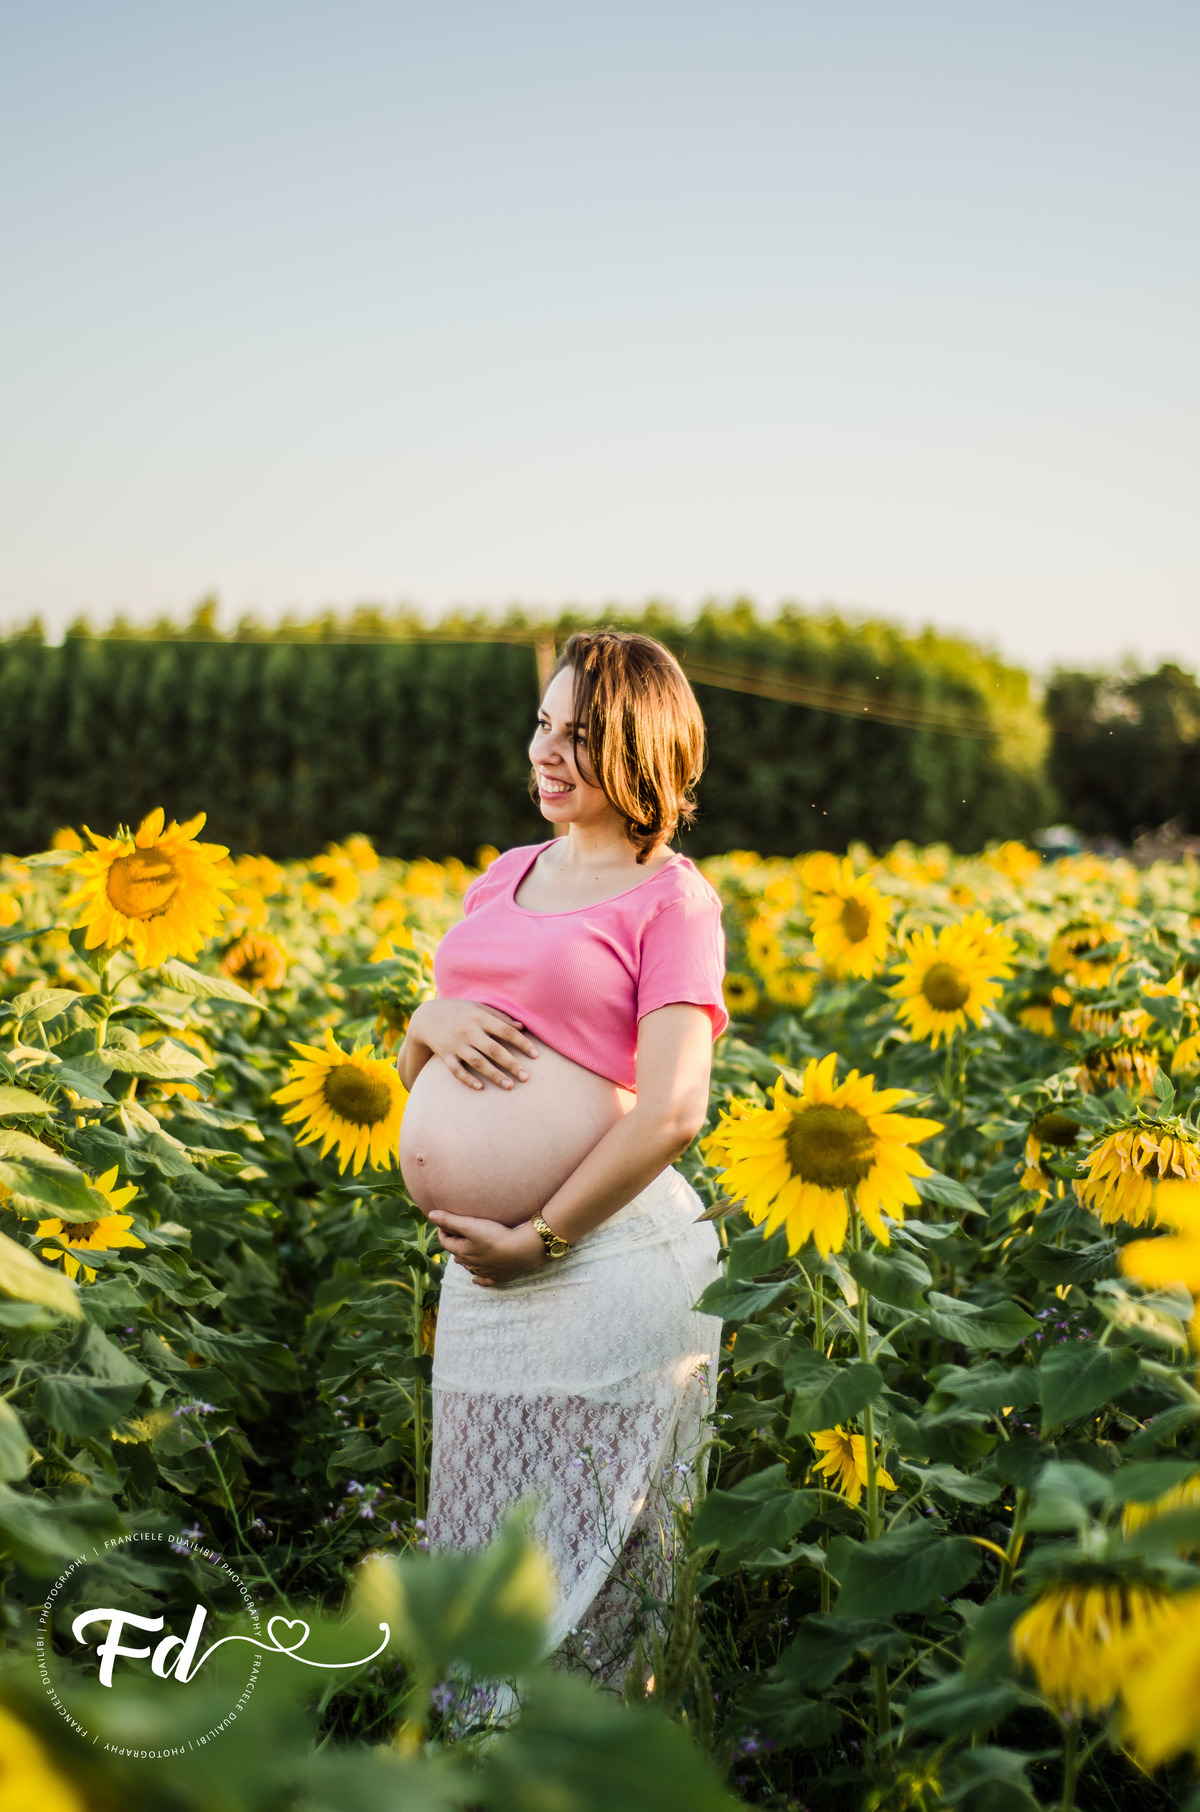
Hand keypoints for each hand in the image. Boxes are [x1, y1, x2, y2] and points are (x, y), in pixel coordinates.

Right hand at [410, 998, 539, 1090]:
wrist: (426, 1016)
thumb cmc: (460, 1011)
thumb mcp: (478, 1007)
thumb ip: (500, 1017)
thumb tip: (523, 1026)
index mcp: (480, 1017)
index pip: (506, 1031)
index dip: (522, 1043)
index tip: (536, 1056)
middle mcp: (469, 1031)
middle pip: (495, 1050)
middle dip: (512, 1064)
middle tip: (527, 1078)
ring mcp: (456, 1044)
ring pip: (478, 1062)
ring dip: (495, 1075)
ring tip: (510, 1086)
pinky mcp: (445, 1054)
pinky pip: (457, 1070)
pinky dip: (468, 1079)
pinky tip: (481, 1088)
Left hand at [427, 1212, 545, 1286]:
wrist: (520, 1251)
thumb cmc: (495, 1236)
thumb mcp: (470, 1225)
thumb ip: (450, 1220)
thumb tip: (431, 1215)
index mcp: (461, 1251)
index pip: (445, 1242)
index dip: (443, 1231)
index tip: (444, 1223)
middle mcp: (470, 1264)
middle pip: (457, 1254)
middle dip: (454, 1244)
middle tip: (455, 1235)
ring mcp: (484, 1272)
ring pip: (469, 1267)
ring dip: (464, 1260)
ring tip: (463, 1253)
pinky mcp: (498, 1277)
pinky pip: (484, 1280)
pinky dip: (478, 1279)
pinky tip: (475, 1278)